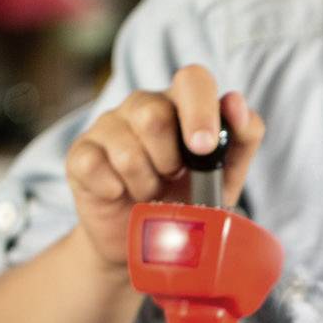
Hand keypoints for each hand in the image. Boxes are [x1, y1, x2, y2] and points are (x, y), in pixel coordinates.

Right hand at [62, 66, 266, 270]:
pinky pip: (93, 166)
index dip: (199, 110)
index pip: (192, 79)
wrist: (146, 243)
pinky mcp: (80, 153)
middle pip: (153, 115)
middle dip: (169, 160)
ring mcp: (108, 126)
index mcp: (183, 103)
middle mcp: (143, 105)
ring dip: (144, 183)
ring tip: (149, 192)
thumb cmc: (190, 198)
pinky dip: (113, 190)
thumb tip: (236, 103)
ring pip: (126, 149)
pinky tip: (119, 194)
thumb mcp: (227, 175)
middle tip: (172, 177)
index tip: (202, 148)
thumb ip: (242, 138)